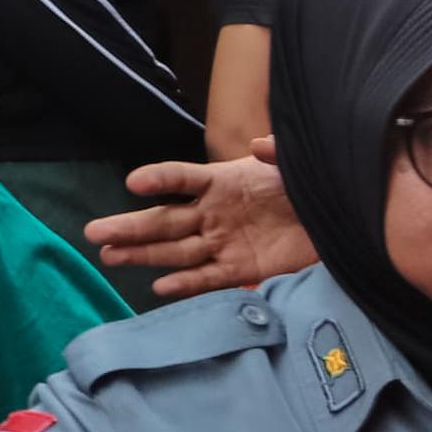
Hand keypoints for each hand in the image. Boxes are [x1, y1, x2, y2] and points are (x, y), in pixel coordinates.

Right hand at [86, 142, 313, 299]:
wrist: (337, 218)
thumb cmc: (309, 186)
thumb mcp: (295, 164)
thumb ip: (277, 153)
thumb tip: (257, 145)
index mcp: (221, 182)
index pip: (181, 178)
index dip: (158, 178)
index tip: (133, 183)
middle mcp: (214, 213)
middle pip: (165, 220)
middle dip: (130, 227)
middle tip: (94, 233)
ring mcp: (224, 242)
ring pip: (177, 250)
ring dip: (143, 254)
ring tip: (110, 256)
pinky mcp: (242, 268)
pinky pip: (209, 277)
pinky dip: (186, 283)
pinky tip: (160, 287)